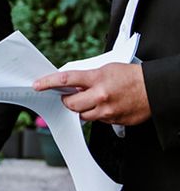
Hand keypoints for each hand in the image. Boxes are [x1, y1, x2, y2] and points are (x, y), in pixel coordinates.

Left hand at [33, 63, 150, 125]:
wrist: (154, 89)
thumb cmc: (130, 76)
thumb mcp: (105, 69)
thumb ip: (87, 77)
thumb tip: (70, 83)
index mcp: (96, 79)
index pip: (65, 79)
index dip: (48, 82)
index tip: (37, 85)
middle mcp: (100, 96)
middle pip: (70, 104)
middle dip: (67, 100)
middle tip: (69, 96)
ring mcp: (107, 111)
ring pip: (82, 115)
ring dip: (81, 109)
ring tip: (90, 100)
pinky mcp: (114, 122)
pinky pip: (97, 121)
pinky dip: (96, 114)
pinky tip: (104, 106)